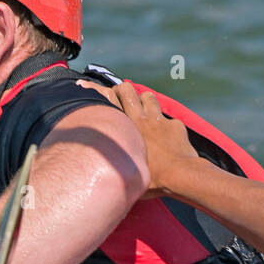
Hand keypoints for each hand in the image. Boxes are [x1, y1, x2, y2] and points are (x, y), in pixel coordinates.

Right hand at [80, 80, 199, 198]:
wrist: (181, 174)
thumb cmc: (152, 178)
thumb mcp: (127, 172)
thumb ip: (118, 163)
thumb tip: (108, 174)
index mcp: (125, 129)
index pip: (106, 102)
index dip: (93, 89)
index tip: (83, 84)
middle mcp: (140, 119)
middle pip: (126, 90)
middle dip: (122, 90)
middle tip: (120, 97)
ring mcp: (159, 120)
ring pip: (148, 96)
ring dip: (144, 101)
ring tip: (143, 112)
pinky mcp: (174, 124)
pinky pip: (167, 119)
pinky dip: (165, 126)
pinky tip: (166, 138)